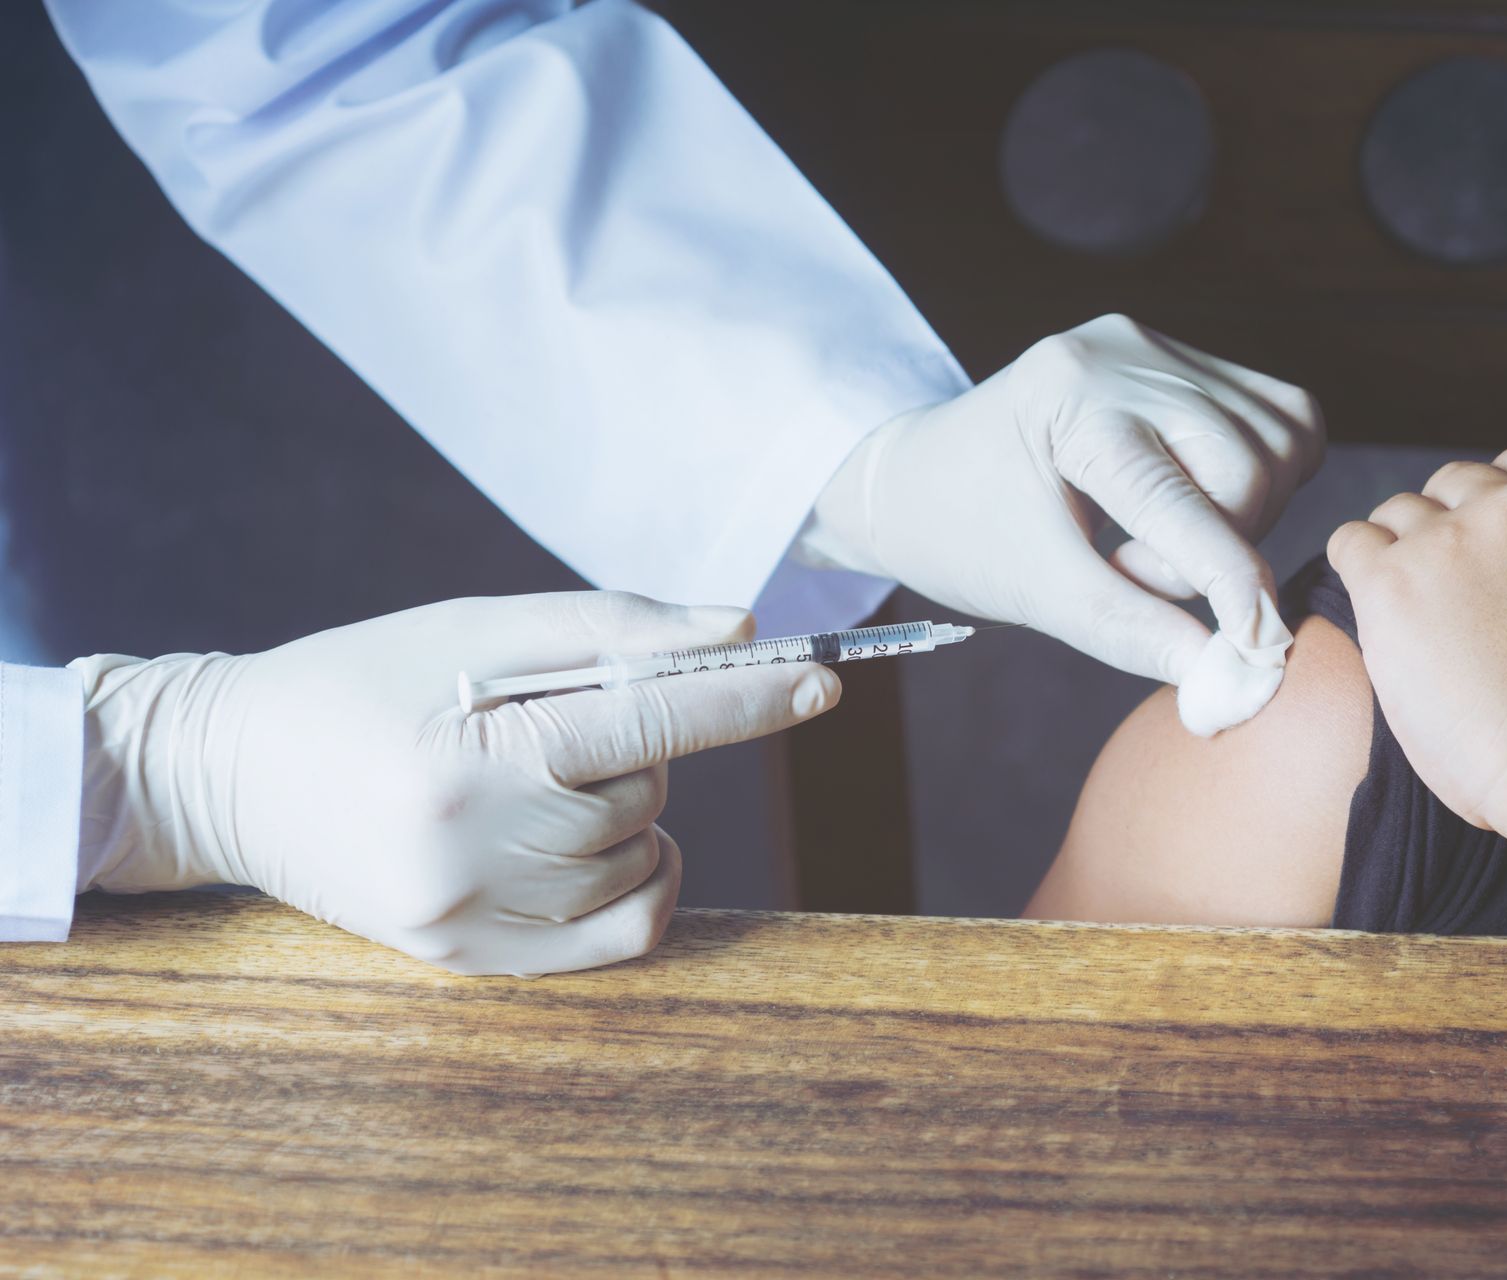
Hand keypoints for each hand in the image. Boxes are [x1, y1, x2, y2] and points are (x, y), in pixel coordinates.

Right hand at [73, 594, 838, 974]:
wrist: (227, 772)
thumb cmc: (358, 679)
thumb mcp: (470, 628)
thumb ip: (606, 630)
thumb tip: (737, 631)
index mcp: (466, 757)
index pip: (646, 723)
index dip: (744, 701)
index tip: (822, 683)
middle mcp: (468, 855)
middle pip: (642, 792)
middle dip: (631, 746)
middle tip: (547, 720)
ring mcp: (467, 923)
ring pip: (637, 856)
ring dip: (625, 810)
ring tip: (534, 774)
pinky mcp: (469, 963)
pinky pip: (620, 935)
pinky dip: (643, 882)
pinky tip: (606, 843)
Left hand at [802, 314, 1324, 687]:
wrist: (914, 477)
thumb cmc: (958, 532)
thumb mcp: (1033, 591)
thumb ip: (1129, 631)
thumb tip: (1228, 680)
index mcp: (1068, 396)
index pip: (1178, 497)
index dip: (1228, 581)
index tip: (1257, 647)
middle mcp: (1124, 353)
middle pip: (1249, 465)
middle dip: (1217, 548)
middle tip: (1129, 572)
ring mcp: (1159, 348)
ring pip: (1281, 444)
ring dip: (1238, 519)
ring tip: (1146, 540)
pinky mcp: (1185, 362)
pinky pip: (1280, 424)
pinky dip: (1257, 483)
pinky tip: (1191, 507)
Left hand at [1327, 449, 1506, 846]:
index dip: (1502, 512)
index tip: (1498, 557)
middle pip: (1457, 484)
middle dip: (1453, 528)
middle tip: (1458, 592)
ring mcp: (1449, 537)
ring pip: (1402, 511)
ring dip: (1405, 550)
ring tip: (1421, 610)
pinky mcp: (1393, 579)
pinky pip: (1352, 542)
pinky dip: (1357, 565)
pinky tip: (1377, 603)